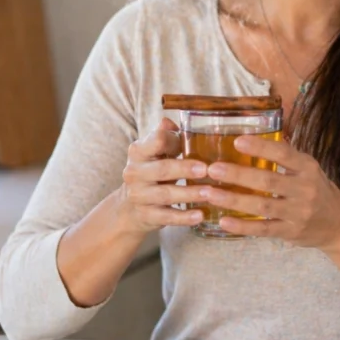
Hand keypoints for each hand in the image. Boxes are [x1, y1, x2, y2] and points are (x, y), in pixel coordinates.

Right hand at [116, 118, 209, 233]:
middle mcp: (134, 173)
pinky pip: (166, 217)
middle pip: (162, 169)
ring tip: (210, 193)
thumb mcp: (155, 152)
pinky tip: (200, 215)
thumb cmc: (152, 172)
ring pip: (166, 195)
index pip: (156, 141)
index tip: (193, 142)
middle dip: (185, 169)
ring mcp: (139, 196)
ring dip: (189, 194)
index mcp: (139, 151)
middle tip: (206, 170)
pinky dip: (184, 217)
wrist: (129, 207)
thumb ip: (164, 137)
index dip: (174, 141)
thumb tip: (170, 121)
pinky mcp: (146, 216)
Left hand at [200, 135, 339, 250]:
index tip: (237, 141)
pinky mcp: (291, 232)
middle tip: (213, 169)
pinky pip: (264, 229)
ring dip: (234, 199)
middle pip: (268, 180)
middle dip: (238, 174)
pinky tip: (224, 220)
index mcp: (307, 168)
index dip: (261, 147)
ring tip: (210, 193)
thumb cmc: (318, 191)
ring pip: (262, 205)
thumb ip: (286, 155)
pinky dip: (243, 226)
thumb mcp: (308, 169)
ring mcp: (298, 213)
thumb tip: (258, 130)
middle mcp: (305, 189)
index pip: (284, 154)